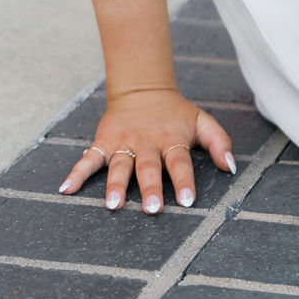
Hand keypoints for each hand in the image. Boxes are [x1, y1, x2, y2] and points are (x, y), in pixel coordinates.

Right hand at [57, 86, 235, 212]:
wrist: (144, 89)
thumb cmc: (176, 113)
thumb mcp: (202, 122)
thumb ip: (219, 142)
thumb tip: (232, 167)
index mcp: (171, 139)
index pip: (179, 162)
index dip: (184, 181)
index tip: (187, 201)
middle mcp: (147, 143)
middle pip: (149, 167)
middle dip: (150, 188)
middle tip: (152, 209)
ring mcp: (124, 142)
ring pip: (120, 165)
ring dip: (115, 185)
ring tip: (113, 205)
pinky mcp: (104, 141)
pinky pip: (89, 158)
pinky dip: (77, 172)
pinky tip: (66, 188)